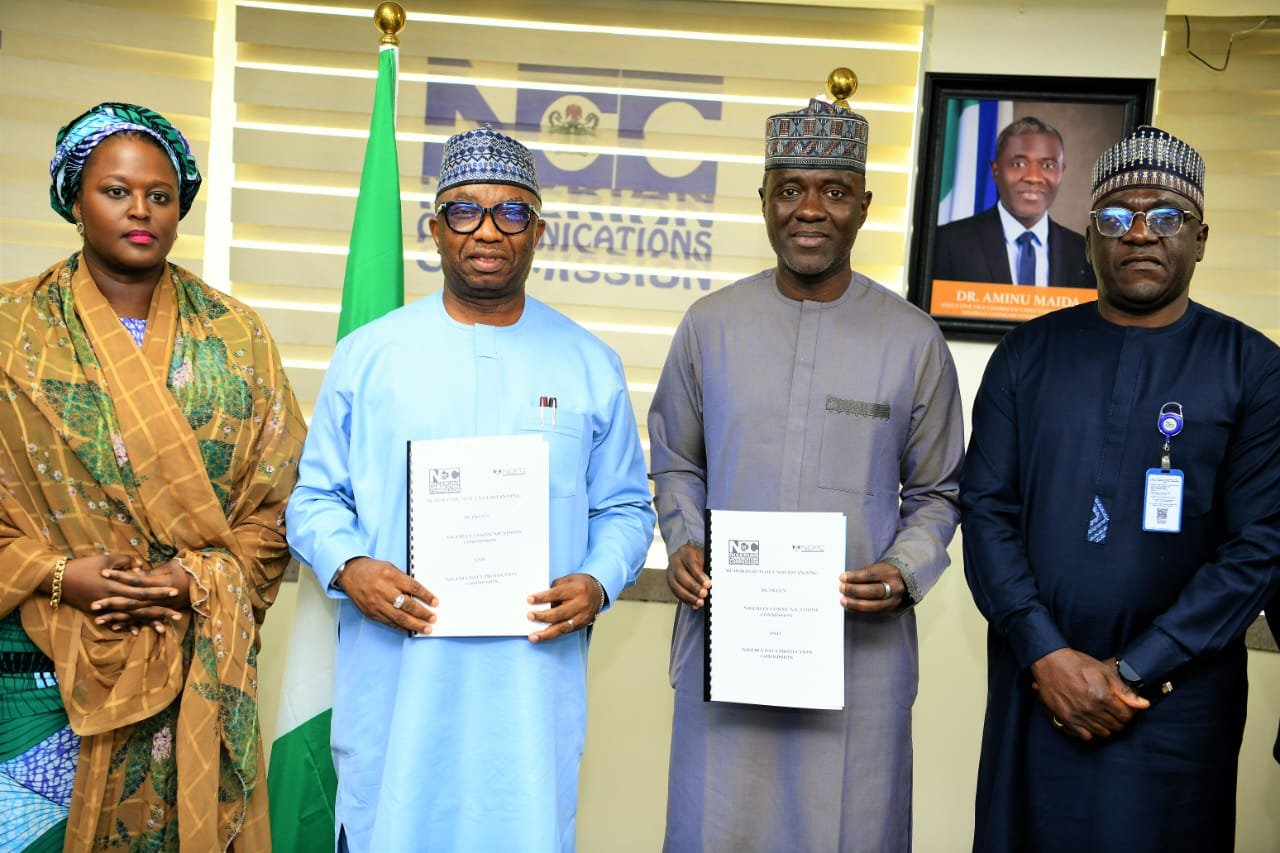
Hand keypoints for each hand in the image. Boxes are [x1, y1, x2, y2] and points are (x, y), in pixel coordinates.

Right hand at [56, 554, 182, 634]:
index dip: (158, 591)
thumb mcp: (106, 559)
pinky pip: (116, 621)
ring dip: (148, 623)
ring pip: (130, 617)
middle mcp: (112, 599)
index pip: (142, 589)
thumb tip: (142, 567)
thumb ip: (126, 562)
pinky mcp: (98, 612)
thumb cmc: (84, 565)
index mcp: (116, 584)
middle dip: (160, 611)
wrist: (58, 579)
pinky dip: (128, 626)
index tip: (174, 593)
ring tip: (164, 629)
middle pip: (140, 606)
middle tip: (179, 616)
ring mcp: (105, 608)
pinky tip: (140, 633)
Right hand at [337, 557, 437, 634]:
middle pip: (407, 605)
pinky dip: (401, 627)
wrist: (350, 574)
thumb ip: (403, 580)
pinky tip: (410, 629)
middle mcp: (383, 591)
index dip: (426, 596)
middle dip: (422, 613)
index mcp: (390, 576)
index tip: (435, 602)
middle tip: (433, 618)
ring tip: (426, 628)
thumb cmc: (372, 570)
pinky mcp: (372, 613)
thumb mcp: (390, 568)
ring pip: (399, 617)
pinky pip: (389, 622)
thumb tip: (420, 594)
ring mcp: (377, 604)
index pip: (413, 588)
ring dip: (415, 624)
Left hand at [526, 573, 604, 642]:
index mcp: (577, 589)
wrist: (598, 592)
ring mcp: (582, 617)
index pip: (557, 594)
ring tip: (533, 637)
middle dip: (543, 616)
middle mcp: (581, 604)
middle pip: (560, 613)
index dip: (543, 598)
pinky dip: (553, 635)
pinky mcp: (581, 625)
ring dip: (546, 633)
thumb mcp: (568, 580)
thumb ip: (555, 588)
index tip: (529, 600)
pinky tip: (542, 636)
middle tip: (529, 616)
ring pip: (563, 627)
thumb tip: (538, 599)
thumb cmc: (579, 584)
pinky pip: (565, 632)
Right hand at [666, 544, 709, 608]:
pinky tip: (694, 604)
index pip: (691, 563)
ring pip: (676, 585)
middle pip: (681, 574)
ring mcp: (670, 571)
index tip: (708, 584)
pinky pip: (675, 593)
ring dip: (689, 596)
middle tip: (704, 594)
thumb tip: (716, 580)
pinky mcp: (670, 582)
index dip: (699, 575)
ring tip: (699, 602)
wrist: (689, 559)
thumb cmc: (700, 558)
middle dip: (693, 586)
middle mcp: (675, 560)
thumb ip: (708, 567)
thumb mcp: (705, 557)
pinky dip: (685, 600)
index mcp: (685, 551)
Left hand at [840, 562, 904, 612]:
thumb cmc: (884, 574)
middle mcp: (894, 588)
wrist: (902, 583)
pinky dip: (859, 610)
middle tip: (841, 588)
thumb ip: (862, 574)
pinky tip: (850, 608)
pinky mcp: (890, 611)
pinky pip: (873, 612)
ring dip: (855, 604)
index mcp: (890, 573)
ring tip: (843, 601)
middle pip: (873, 591)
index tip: (842, 577)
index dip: (855, 577)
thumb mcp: (877, 568)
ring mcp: (893, 601)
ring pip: (873, 605)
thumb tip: (844, 580)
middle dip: (855, 590)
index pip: (870, 575)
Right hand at [1030, 649, 1149, 740]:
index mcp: (1103, 697)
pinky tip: (1089, 722)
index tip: (1124, 708)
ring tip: (1103, 716)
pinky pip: (1084, 736)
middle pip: (1115, 726)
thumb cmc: (1078, 664)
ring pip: (1102, 732)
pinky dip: (1090, 732)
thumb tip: (1144, 705)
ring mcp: (1077, 716)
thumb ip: (1125, 691)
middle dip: (1119, 720)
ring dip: (1106, 726)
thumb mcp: (1104, 672)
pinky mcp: (1065, 719)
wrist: (1050, 662)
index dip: (1128, 712)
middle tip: (1114, 711)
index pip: (1126, 716)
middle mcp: (1091, 709)